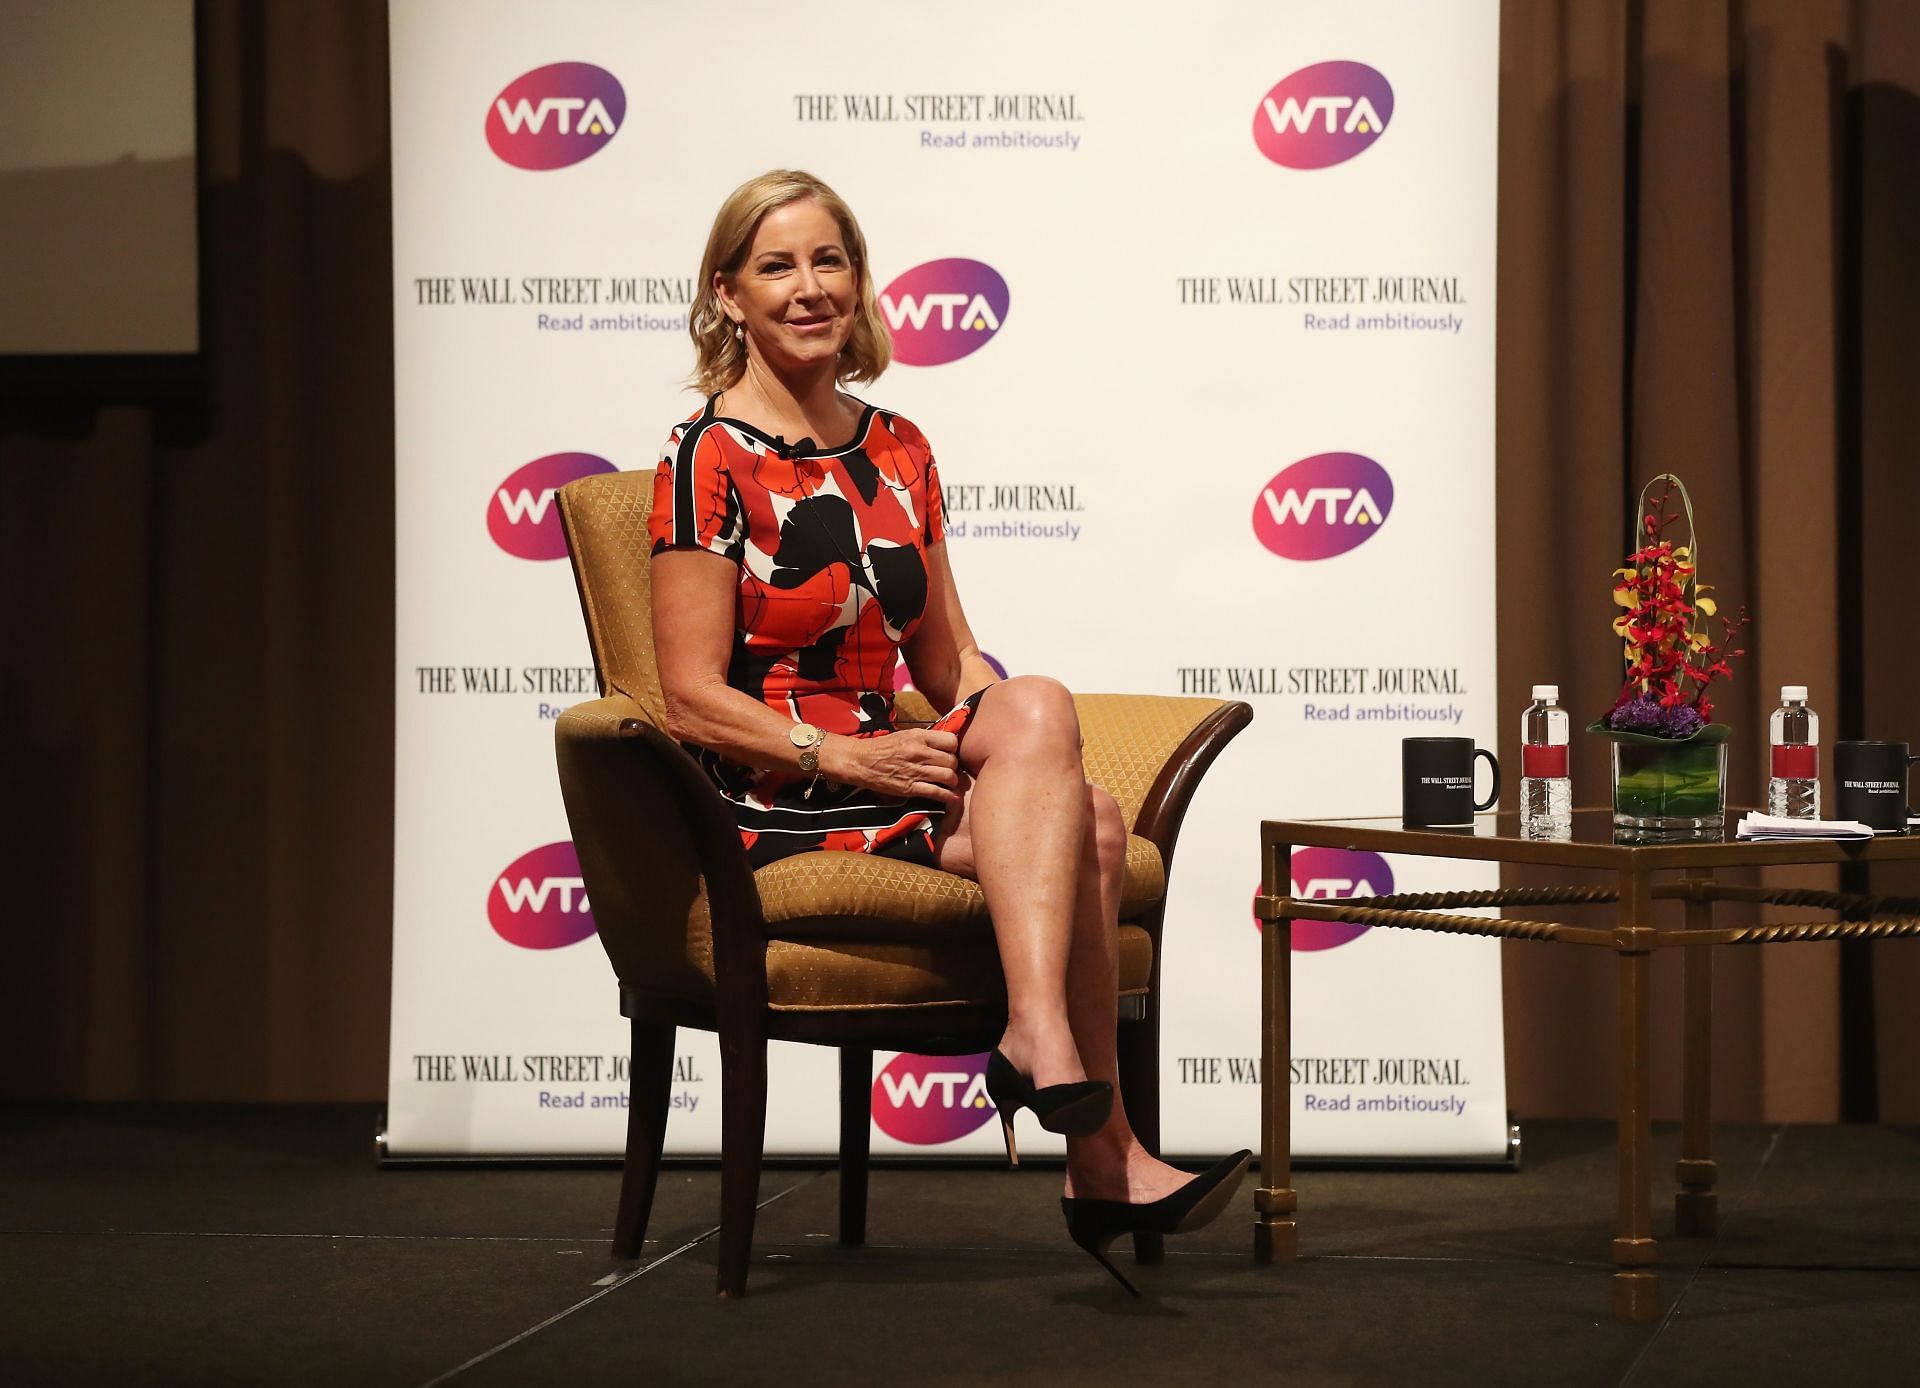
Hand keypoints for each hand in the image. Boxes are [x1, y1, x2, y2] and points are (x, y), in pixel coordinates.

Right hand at [826, 729, 961, 805]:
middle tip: (948, 770)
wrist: (860, 761)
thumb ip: (925, 739)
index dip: (954, 749)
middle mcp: (919, 752)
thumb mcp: (905, 735)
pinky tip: (952, 799)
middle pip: (952, 761)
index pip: (951, 741)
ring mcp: (915, 771)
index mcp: (918, 736)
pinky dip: (948, 797)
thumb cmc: (882, 747)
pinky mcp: (910, 788)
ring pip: (948, 777)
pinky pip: (937, 793)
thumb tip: (945, 746)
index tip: (949, 754)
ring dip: (952, 782)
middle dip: (953, 767)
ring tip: (949, 783)